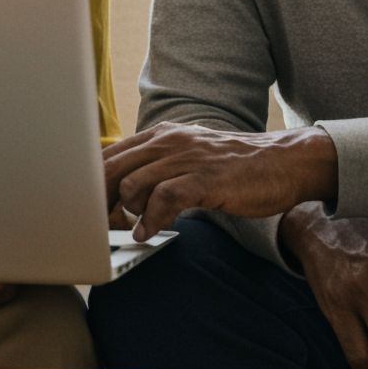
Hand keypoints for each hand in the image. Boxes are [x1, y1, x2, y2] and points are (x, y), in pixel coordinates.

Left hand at [104, 122, 336, 240]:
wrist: (284, 162)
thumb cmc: (236, 166)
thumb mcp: (190, 158)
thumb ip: (159, 169)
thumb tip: (123, 195)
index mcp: (162, 135)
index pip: (109, 155)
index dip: (90, 185)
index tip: (84, 211)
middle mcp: (170, 141)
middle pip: (112, 169)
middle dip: (97, 202)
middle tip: (95, 229)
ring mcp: (187, 158)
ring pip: (132, 184)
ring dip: (125, 213)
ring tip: (131, 230)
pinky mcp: (205, 178)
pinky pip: (164, 199)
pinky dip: (151, 220)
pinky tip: (149, 234)